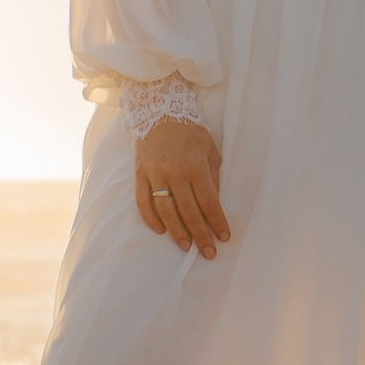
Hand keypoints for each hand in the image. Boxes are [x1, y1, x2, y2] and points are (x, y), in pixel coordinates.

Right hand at [136, 115, 229, 258]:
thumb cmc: (190, 132)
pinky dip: (151, 218)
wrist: (159, 111)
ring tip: (187, 246)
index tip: (224, 238)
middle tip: (208, 253)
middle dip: (200, 235)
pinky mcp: (139, 174)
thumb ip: (213, 177)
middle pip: (189, 211)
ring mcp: (154, 174)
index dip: (217, 222)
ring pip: (165, 210)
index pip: (209, 202)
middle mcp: (174, 172)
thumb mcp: (210, 150)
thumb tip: (215, 203)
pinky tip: (161, 231)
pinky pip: (143, 201)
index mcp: (195, 166)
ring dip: (177, 231)